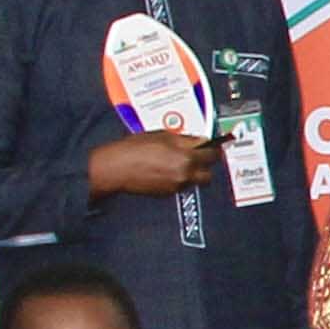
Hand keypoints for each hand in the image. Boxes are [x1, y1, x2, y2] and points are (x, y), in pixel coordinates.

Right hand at [89, 131, 210, 198]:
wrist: (117, 167)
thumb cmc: (135, 148)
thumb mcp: (163, 135)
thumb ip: (185, 140)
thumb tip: (199, 140)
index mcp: (186, 156)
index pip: (212, 154)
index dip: (212, 148)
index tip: (211, 146)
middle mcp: (185, 173)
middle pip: (209, 173)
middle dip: (206, 164)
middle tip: (199, 156)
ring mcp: (177, 185)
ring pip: (196, 181)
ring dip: (193, 172)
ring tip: (180, 163)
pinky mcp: (168, 192)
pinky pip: (182, 185)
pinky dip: (180, 178)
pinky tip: (168, 170)